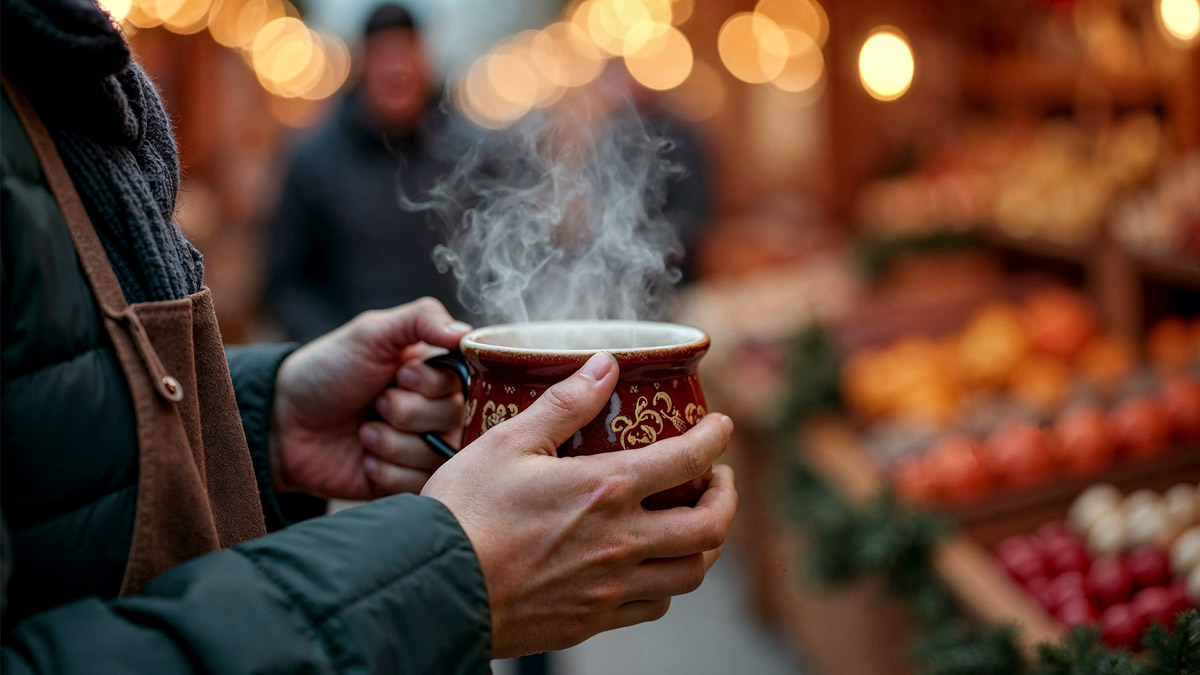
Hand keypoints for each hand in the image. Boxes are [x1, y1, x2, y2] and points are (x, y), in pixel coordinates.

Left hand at [270, 298, 471, 499]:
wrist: (283, 423)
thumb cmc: (327, 371)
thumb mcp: (371, 332)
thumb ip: (422, 318)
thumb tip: (467, 332)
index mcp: (436, 374)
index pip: (465, 385)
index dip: (428, 385)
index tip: (398, 375)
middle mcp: (437, 411)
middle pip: (453, 422)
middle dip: (404, 413)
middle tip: (374, 404)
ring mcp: (424, 450)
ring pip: (437, 456)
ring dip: (390, 443)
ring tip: (362, 432)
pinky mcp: (407, 483)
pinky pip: (419, 485)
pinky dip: (385, 472)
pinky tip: (363, 458)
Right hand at [421, 353, 737, 657]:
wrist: (431, 589)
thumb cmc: (462, 512)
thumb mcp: (508, 442)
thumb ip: (564, 403)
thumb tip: (605, 364)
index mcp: (605, 489)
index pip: (688, 459)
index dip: (715, 439)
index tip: (720, 427)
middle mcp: (621, 543)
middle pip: (710, 527)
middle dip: (725, 499)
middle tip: (716, 480)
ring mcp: (610, 589)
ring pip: (689, 574)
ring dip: (703, 545)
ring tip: (692, 524)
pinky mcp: (592, 621)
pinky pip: (652, 607)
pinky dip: (665, 584)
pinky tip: (649, 566)